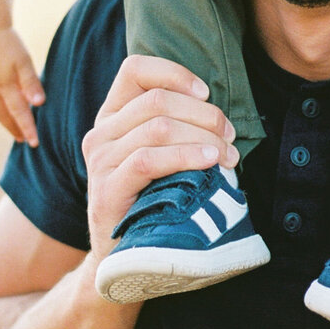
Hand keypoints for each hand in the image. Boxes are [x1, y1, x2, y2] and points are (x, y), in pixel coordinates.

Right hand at [0, 26, 44, 147]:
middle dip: (11, 127)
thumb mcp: (24, 60)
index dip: (27, 127)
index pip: (19, 111)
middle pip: (0, 113)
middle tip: (20, 139)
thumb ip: (31, 82)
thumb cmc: (8, 41)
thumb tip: (39, 103)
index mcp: (5, 85)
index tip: (34, 143)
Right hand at [81, 56, 238, 260]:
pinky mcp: (106, 190)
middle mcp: (101, 133)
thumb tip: (220, 113)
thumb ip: (177, 127)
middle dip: (203, 114)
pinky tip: (210, 163)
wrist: (126, 259)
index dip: (174, 73)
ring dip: (203, 136)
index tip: (206, 92)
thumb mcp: (163, 156)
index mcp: (113, 116)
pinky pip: (149, 160)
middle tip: (230, 135)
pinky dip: (186, 156)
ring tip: (227, 155)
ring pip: (157, 127)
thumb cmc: (155, 201)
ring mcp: (100, 161)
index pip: (135, 69)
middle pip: (157, 99)